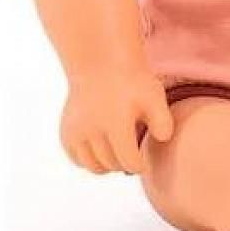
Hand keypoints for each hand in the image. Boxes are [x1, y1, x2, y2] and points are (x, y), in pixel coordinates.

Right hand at [59, 65, 174, 174]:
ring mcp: (76, 132)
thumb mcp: (154, 96)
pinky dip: (88, 159)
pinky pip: (77, 159)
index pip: (129, 162)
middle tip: (133, 153)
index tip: (145, 160)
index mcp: (116, 123)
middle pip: (112, 164)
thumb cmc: (132, 83)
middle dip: (125, 163)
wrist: (101, 64)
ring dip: (107, 165)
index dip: (141, 165)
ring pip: (93, 166)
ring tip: (118, 154)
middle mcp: (92, 130)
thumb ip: (163, 121)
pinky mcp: (66, 132)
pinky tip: (101, 149)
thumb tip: (163, 139)